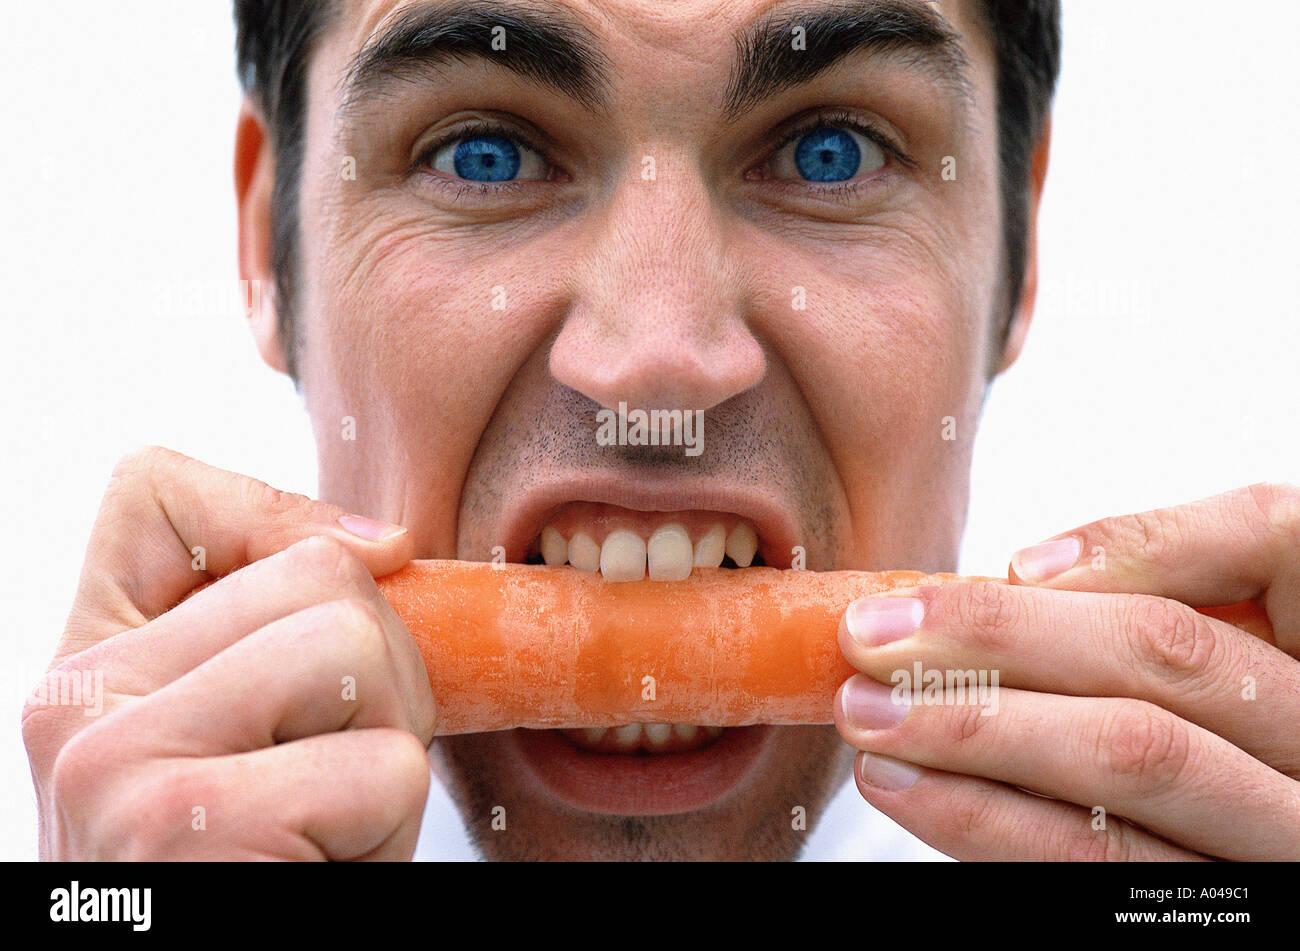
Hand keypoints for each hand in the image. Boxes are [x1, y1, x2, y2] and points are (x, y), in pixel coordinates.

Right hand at [22, 447, 436, 859]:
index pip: (155, 491)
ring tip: (326, 822)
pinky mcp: (191, 829)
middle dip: (381, 674)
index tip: (338, 593)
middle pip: (321, 575)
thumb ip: (276, 623)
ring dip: (388, 748)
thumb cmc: (264, 866)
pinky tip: (316, 870)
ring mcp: (118, 766)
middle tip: (335, 770)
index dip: (279, 518)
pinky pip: (378, 765)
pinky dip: (383, 829)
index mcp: (84, 669)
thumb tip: (384, 541)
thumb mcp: (253, 733)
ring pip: (359, 648)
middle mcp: (75, 706)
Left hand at [834, 482, 1299, 859]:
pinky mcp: (1213, 913)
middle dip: (1003, 634)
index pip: (1270, 539)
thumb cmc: (1223, 727)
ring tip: (868, 712)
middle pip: (1167, 659)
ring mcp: (1276, 838)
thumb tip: (1034, 569)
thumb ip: (1172, 587)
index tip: (1008, 561)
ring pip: (1134, 761)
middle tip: (871, 633)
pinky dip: (990, 822)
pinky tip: (911, 790)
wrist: (1236, 841)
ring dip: (976, 728)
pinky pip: (1100, 869)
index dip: (1132, 543)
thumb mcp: (1238, 639)